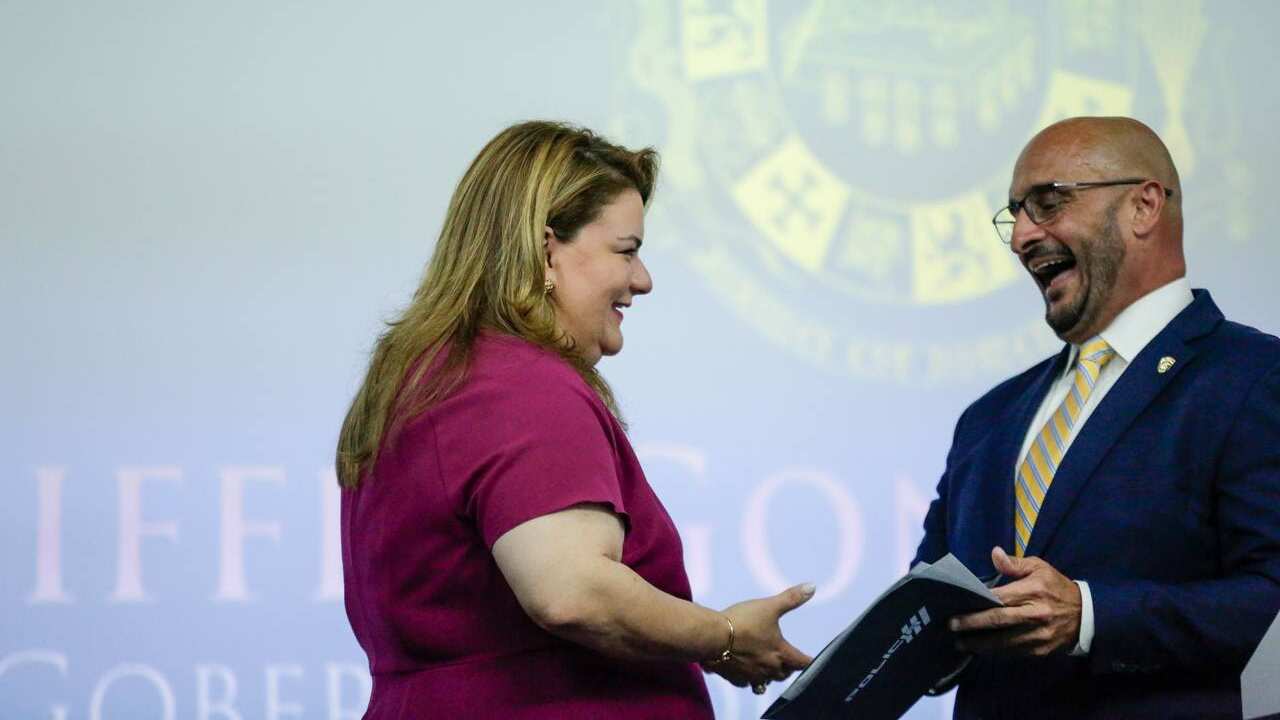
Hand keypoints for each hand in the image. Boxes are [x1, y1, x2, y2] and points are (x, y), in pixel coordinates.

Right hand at [704, 583, 815, 687]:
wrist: (712, 636)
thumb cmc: (742, 621)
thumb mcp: (769, 606)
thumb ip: (791, 598)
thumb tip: (812, 587)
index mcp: (780, 652)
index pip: (803, 662)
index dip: (809, 661)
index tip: (812, 660)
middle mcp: (768, 668)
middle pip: (784, 674)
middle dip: (787, 669)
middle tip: (789, 663)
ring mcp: (750, 676)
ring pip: (765, 683)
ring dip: (768, 677)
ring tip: (768, 671)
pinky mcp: (734, 677)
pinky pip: (744, 684)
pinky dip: (747, 679)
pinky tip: (744, 672)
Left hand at [949, 547, 1080, 656]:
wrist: (1086, 615)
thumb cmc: (1056, 587)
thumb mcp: (1040, 567)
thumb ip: (1015, 563)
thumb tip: (994, 553)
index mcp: (1034, 591)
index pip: (1001, 598)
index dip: (979, 602)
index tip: (960, 604)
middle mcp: (1036, 615)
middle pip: (999, 621)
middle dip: (973, 624)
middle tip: (951, 626)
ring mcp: (1038, 636)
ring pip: (1004, 642)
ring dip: (980, 643)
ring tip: (961, 642)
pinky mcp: (1040, 650)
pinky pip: (1013, 652)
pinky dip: (995, 651)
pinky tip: (981, 648)